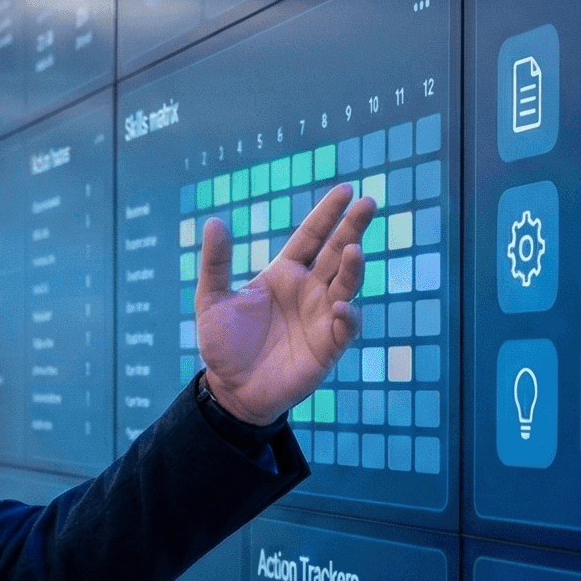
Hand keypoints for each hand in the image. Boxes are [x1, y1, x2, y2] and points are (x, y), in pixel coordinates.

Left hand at [195, 183, 373, 426]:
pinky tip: (339, 306)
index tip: (346, 190)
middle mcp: (308, 290)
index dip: (328, 214)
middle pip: (337, 252)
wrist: (230, 390)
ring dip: (353, 267)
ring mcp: (321, 316)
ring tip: (354, 249)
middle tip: (369, 203)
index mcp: (284, 273)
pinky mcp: (327, 346)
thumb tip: (214, 222)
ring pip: (346, 284)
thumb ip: (216, 263)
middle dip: (353, 228)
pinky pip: (344, 327)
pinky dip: (346, 315)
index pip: (311, 237)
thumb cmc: (223, 344)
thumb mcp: (212, 299)